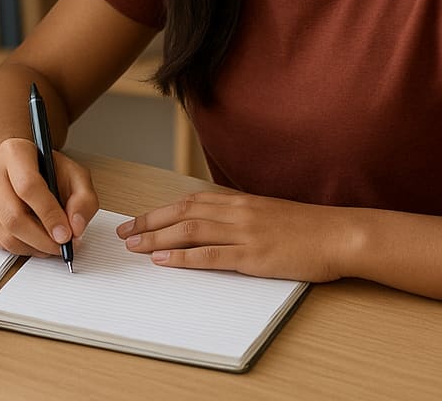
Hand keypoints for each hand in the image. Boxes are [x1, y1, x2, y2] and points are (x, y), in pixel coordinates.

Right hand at [0, 136, 97, 255]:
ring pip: (4, 234)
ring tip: (50, 244)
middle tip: (61, 246)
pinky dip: (19, 249)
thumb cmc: (46, 171)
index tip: (66, 234)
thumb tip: (75, 227)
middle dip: (42, 239)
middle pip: (13, 216)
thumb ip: (83, 199)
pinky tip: (33, 240)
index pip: (28, 186)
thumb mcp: (75, 176)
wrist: (19, 166)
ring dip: (33, 248)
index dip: (49, 215)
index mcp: (14, 151)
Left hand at [117, 190, 357, 281]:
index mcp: (236, 201)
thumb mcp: (264, 212)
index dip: (158, 211)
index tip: (137, 220)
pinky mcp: (253, 255)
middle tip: (124, 234)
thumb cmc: (304, 227)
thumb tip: (210, 223)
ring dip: (158, 239)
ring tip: (135, 247)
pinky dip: (184, 258)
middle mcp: (235, 212)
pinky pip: (211, 256)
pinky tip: (165, 262)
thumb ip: (236, 215)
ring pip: (189, 231)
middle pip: (181, 213)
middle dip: (149, 223)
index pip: (187, 202)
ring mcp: (243, 232)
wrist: (338, 234)